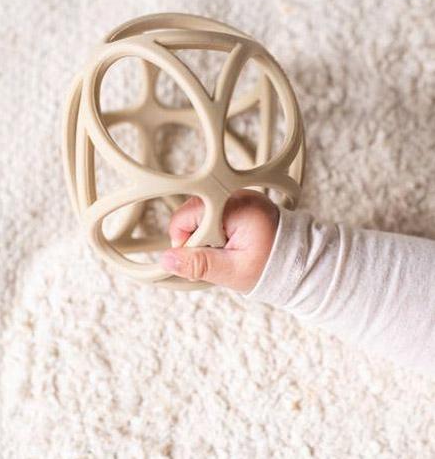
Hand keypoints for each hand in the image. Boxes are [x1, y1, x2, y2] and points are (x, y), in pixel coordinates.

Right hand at [159, 189, 279, 292]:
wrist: (301, 263)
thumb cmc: (272, 268)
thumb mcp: (232, 271)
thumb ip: (199, 264)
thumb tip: (167, 259)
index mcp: (236, 207)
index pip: (187, 215)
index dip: (183, 240)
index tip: (197, 259)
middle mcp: (238, 195)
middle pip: (193, 212)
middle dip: (196, 238)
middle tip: (216, 257)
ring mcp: (241, 197)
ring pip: (203, 213)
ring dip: (206, 235)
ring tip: (225, 252)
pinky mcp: (243, 203)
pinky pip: (215, 213)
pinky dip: (216, 230)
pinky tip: (229, 245)